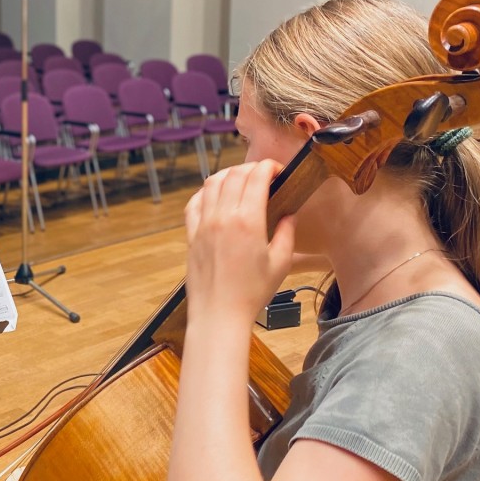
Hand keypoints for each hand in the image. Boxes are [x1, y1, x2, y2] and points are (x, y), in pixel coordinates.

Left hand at [184, 160, 295, 325]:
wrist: (219, 313)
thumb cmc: (251, 293)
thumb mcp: (280, 263)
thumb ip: (286, 233)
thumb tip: (288, 215)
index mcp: (247, 221)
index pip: (256, 177)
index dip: (268, 167)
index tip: (277, 170)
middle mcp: (221, 217)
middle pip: (234, 175)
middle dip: (250, 168)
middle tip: (262, 175)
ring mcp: (203, 225)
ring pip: (211, 184)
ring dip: (227, 175)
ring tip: (240, 181)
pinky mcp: (191, 235)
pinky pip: (193, 203)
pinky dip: (204, 193)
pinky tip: (214, 197)